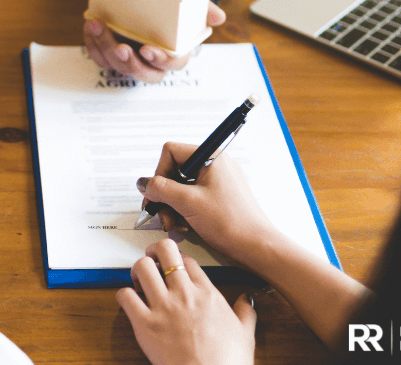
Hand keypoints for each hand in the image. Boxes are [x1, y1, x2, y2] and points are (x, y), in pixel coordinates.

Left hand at [84, 1, 225, 82]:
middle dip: (130, 63)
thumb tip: (219, 18)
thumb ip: (202, 9)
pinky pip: (100, 57)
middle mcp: (152, 60)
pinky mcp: (111, 53)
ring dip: (105, 48)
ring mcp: (130, 58)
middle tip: (121, 47)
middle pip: (143, 73)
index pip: (173, 65)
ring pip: (117, 65)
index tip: (149, 50)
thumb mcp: (188, 2)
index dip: (161, 61)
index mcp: (174, 51)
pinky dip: (92, 44)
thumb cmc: (169, 3)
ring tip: (97, 25)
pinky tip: (89, 28)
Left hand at [117, 239, 255, 364]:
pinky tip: (130, 301)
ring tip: (139, 279)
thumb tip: (247, 299)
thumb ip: (245, 312)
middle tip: (152, 259)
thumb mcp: (245, 333)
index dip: (178, 259)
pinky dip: (124, 294)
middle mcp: (184, 294)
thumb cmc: (227, 361)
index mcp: (207, 293)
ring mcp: (163, 307)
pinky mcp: (145, 324)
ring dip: (138, 270)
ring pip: (142, 267)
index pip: (188, 259)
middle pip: (164, 251)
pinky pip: (126, 296)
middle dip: (155, 250)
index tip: (174, 265)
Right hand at [137, 143, 272, 269]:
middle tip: (161, 214)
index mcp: (211, 157)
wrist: (256, 247)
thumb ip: (161, 189)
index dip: (159, 172)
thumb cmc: (230, 222)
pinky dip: (183, 211)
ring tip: (173, 224)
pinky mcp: (217, 198)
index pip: (172, 152)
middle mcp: (214, 166)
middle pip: (175, 171)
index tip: (156, 193)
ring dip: (172, 206)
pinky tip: (184, 226)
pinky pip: (192, 198)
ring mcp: (217, 182)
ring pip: (181, 187)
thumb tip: (144, 183)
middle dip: (165, 195)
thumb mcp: (188, 202)